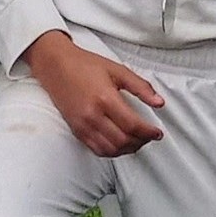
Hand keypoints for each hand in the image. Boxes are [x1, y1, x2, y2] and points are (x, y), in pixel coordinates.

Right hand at [26, 31, 165, 156]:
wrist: (56, 66)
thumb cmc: (85, 65)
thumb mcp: (118, 70)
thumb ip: (141, 87)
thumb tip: (159, 102)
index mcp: (105, 98)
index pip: (132, 125)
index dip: (148, 132)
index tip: (157, 132)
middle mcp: (93, 115)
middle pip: (123, 141)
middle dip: (141, 142)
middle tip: (150, 136)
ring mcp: (83, 125)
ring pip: (110, 150)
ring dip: (128, 149)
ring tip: (138, 141)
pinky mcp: (76, 130)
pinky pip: (97, 149)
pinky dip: (112, 151)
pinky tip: (120, 144)